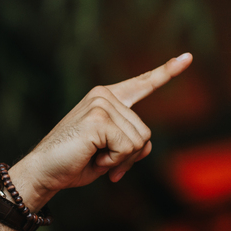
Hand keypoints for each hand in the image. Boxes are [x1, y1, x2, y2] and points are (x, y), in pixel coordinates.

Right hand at [10, 53, 192, 210]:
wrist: (43, 172)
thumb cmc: (74, 162)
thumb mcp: (110, 152)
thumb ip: (130, 143)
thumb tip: (144, 145)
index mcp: (107, 98)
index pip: (142, 83)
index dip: (166, 72)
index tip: (188, 57)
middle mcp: (105, 95)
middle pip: (145, 133)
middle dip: (128, 157)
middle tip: (101, 160)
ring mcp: (101, 105)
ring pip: (139, 142)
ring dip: (120, 160)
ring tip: (93, 156)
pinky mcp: (98, 119)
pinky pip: (127, 148)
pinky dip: (112, 162)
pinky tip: (92, 157)